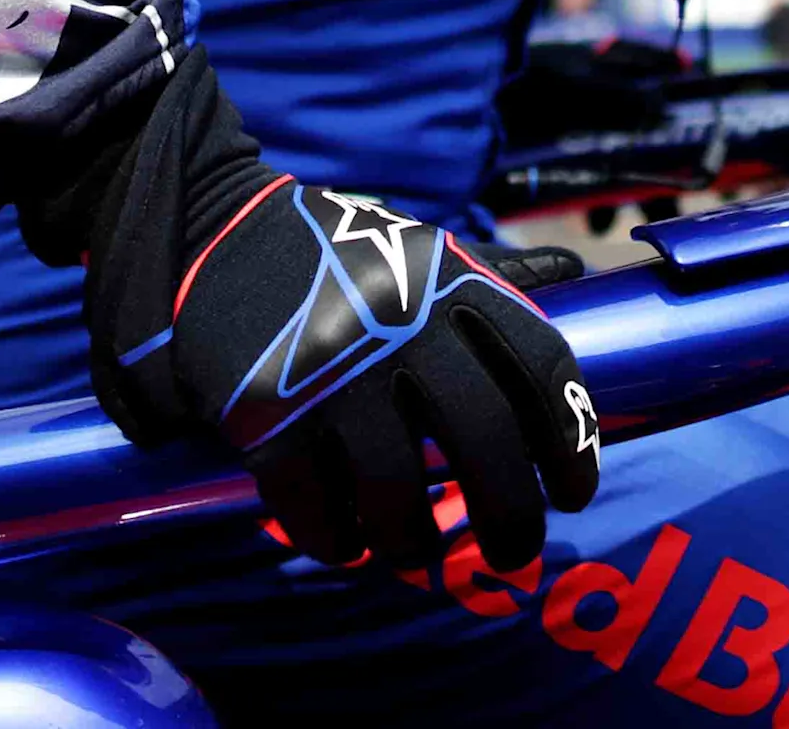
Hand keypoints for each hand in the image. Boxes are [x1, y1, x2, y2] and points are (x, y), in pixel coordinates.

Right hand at [99, 174, 599, 572]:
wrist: (214, 235)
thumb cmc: (338, 257)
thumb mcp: (421, 250)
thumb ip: (492, 275)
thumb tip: (573, 268)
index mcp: (449, 280)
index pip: (540, 363)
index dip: (571, 438)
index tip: (575, 491)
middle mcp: (399, 323)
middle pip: (484, 437)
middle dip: (511, 513)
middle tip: (515, 552)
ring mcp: (330, 371)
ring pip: (396, 491)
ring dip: (413, 541)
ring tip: (414, 550)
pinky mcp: (265, 414)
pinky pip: (314, 506)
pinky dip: (337, 540)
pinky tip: (348, 544)